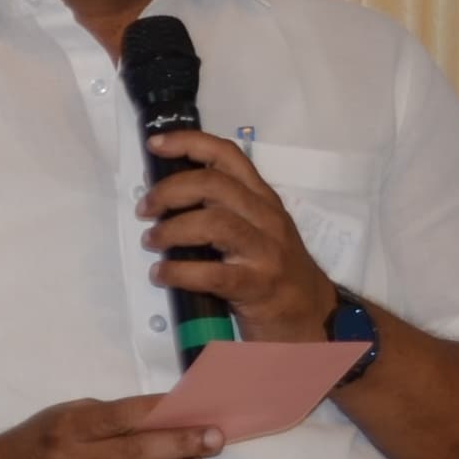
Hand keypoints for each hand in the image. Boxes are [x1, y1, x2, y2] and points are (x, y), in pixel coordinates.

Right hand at [0, 396, 224, 458]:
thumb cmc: (35, 448)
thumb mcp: (61, 419)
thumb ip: (109, 419)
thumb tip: (169, 417)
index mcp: (65, 431)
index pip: (126, 418)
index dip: (168, 415)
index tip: (201, 415)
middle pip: (142, 455)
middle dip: (186, 445)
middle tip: (214, 439)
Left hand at [135, 130, 341, 343]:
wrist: (313, 315)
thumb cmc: (273, 269)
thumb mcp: (255, 229)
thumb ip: (222, 208)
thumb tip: (165, 194)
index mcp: (262, 199)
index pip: (229, 156)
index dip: (189, 143)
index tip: (155, 145)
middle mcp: (267, 218)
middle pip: (214, 185)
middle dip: (170, 191)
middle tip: (145, 209)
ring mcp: (266, 252)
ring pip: (215, 223)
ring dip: (172, 230)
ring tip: (151, 241)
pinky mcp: (258, 286)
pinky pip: (212, 273)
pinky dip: (178, 272)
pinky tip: (161, 274)